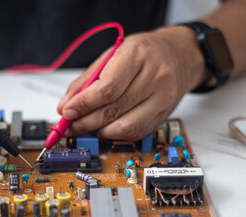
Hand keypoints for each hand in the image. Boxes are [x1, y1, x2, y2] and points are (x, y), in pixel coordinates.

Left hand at [58, 26, 207, 139]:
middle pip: (114, 110)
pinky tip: (104, 128)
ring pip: (126, 127)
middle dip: (86, 121)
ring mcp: (163, 98)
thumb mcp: (112, 55)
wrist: (180, 56)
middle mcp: (154, 77)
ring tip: (86, 126)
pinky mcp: (164, 114)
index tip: (67, 111)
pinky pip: (136, 133)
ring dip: (99, 131)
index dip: (84, 104)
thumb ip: (87, 80)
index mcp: (137, 55)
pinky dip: (115, 135)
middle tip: (70, 124)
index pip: (108, 88)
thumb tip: (65, 105)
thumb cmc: (143, 53)